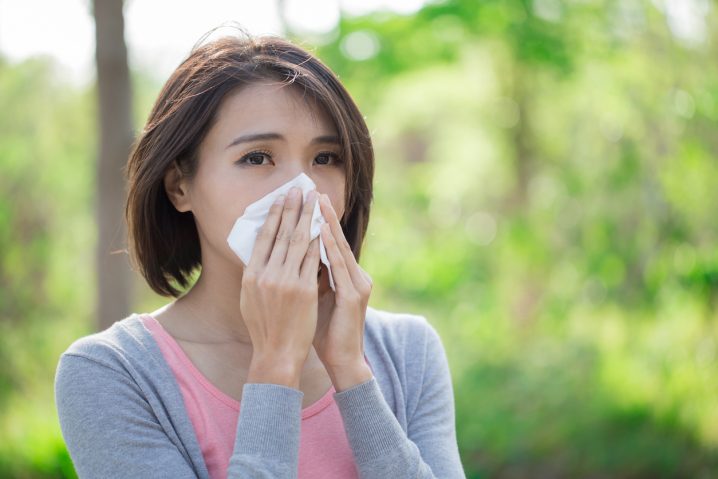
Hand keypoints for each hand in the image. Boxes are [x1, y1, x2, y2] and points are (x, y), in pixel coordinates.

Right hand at [240, 187, 320, 387]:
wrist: (276, 355)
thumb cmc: (264, 329)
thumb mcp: (250, 299)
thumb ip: (256, 275)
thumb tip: (260, 253)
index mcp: (250, 275)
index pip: (263, 238)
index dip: (274, 215)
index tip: (281, 199)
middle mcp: (266, 275)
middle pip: (281, 234)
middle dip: (292, 208)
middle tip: (299, 189)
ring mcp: (285, 282)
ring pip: (299, 242)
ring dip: (308, 218)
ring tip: (314, 201)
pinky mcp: (304, 290)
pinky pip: (314, 259)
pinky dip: (319, 241)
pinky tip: (324, 226)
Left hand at [313, 193, 373, 388]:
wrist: (343, 360)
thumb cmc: (325, 331)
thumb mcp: (315, 298)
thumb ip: (309, 277)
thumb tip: (290, 257)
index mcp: (346, 276)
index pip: (330, 242)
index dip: (318, 221)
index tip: (306, 201)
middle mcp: (355, 275)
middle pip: (337, 239)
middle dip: (324, 215)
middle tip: (313, 191)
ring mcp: (357, 284)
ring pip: (341, 249)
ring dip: (329, 225)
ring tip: (318, 204)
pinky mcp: (355, 295)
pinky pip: (341, 267)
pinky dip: (331, 249)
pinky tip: (322, 234)